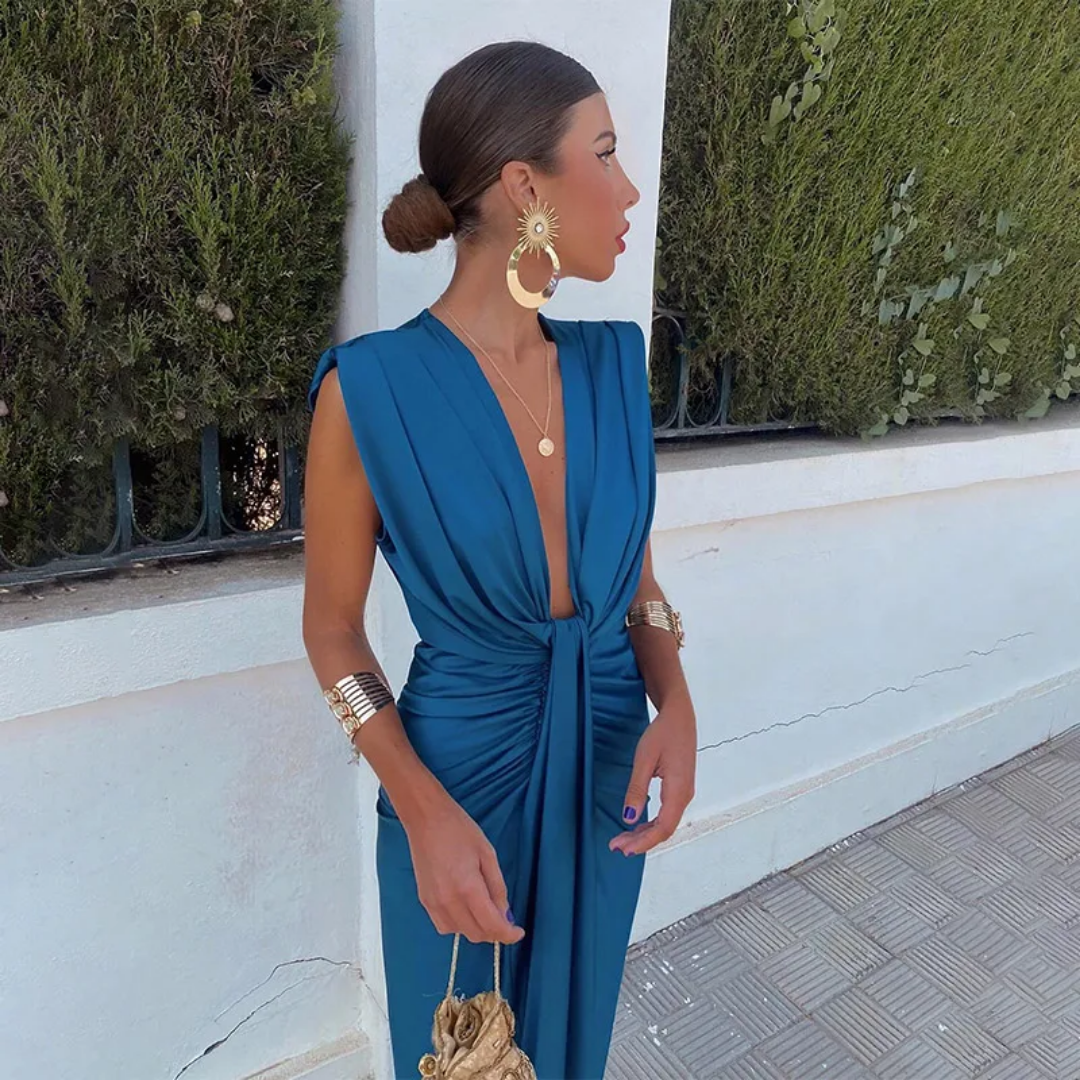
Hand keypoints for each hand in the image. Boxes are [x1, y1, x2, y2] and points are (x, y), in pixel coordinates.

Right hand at [403, 795, 525, 945]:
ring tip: (484, 911)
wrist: (426, 819)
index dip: (508, 935)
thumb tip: (505, 914)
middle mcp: (449, 901)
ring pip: (460, 933)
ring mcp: (433, 903)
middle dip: (494, 932)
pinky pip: (444, 926)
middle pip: (476, 934)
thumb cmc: (459, 830)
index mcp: (468, 887)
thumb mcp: (487, 854)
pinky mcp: (424, 901)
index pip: (491, 925)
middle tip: (504, 918)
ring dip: (476, 929)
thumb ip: (498, 887)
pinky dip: (459, 925)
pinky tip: (465, 909)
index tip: (518, 932)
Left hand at [610, 695, 696, 856]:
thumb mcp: (644, 759)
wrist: (679, 716)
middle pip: (664, 829)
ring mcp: (684, 793)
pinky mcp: (679, 788)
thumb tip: (629, 818)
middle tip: (616, 847)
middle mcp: (685, 795)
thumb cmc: (663, 733)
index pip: (663, 828)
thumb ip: (637, 789)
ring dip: (645, 834)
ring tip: (623, 839)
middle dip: (641, 841)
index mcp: (679, 790)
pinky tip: (637, 825)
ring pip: (666, 823)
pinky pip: (667, 814)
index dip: (644, 842)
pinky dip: (651, 823)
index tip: (625, 849)